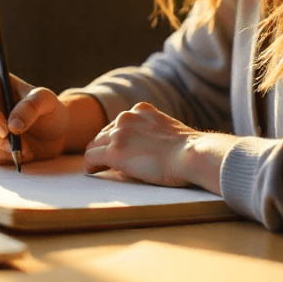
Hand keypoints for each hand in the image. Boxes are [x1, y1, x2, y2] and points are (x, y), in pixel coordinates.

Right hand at [0, 72, 70, 164]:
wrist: (54, 132)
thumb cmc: (48, 110)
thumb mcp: (46, 101)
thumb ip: (31, 107)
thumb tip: (12, 125)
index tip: (5, 128)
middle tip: (14, 144)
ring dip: (1, 148)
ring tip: (26, 148)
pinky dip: (3, 157)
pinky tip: (20, 153)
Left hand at [83, 102, 233, 191]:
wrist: (192, 154)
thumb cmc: (188, 149)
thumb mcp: (168, 130)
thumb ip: (151, 132)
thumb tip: (142, 150)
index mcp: (141, 110)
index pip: (120, 123)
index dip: (116, 137)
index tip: (116, 147)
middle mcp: (126, 117)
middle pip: (105, 132)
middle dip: (104, 145)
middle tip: (102, 160)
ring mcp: (119, 134)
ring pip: (96, 144)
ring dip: (97, 155)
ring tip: (97, 166)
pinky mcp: (114, 152)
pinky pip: (91, 157)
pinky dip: (90, 165)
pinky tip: (92, 172)